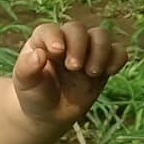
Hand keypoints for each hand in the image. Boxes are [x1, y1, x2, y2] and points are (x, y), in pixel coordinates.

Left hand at [12, 22, 126, 126]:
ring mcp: (87, 50)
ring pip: (101, 35)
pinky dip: (118, 58)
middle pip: (78, 29)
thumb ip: (27, 68)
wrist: (49, 114)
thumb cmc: (33, 94)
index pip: (50, 30)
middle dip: (79, 46)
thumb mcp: (25, 83)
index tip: (57, 52)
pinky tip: (109, 72)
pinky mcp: (103, 63)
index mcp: (43, 41)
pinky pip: (118, 52)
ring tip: (92, 73)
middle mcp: (67, 41)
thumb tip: (38, 54)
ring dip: (100, 50)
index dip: (55, 36)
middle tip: (74, 68)